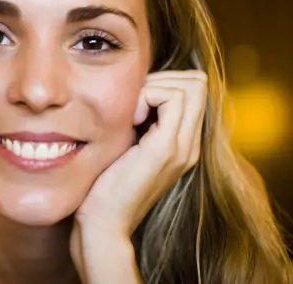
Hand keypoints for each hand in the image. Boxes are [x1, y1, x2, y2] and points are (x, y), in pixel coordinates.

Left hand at [70, 70, 207, 280]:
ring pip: (192, 85)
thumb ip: (137, 123)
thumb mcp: (125, 146)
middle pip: (197, 82)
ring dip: (155, 86)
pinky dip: (147, 96)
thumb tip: (131, 93)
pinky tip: (130, 120)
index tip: (134, 103)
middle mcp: (189, 144)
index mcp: (182, 143)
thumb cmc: (104, 184)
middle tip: (133, 103)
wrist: (103, 223)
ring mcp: (182, 146)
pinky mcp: (166, 148)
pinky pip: (172, 98)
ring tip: (132, 113)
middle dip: (162, 78)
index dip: (164, 82)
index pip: (194, 89)